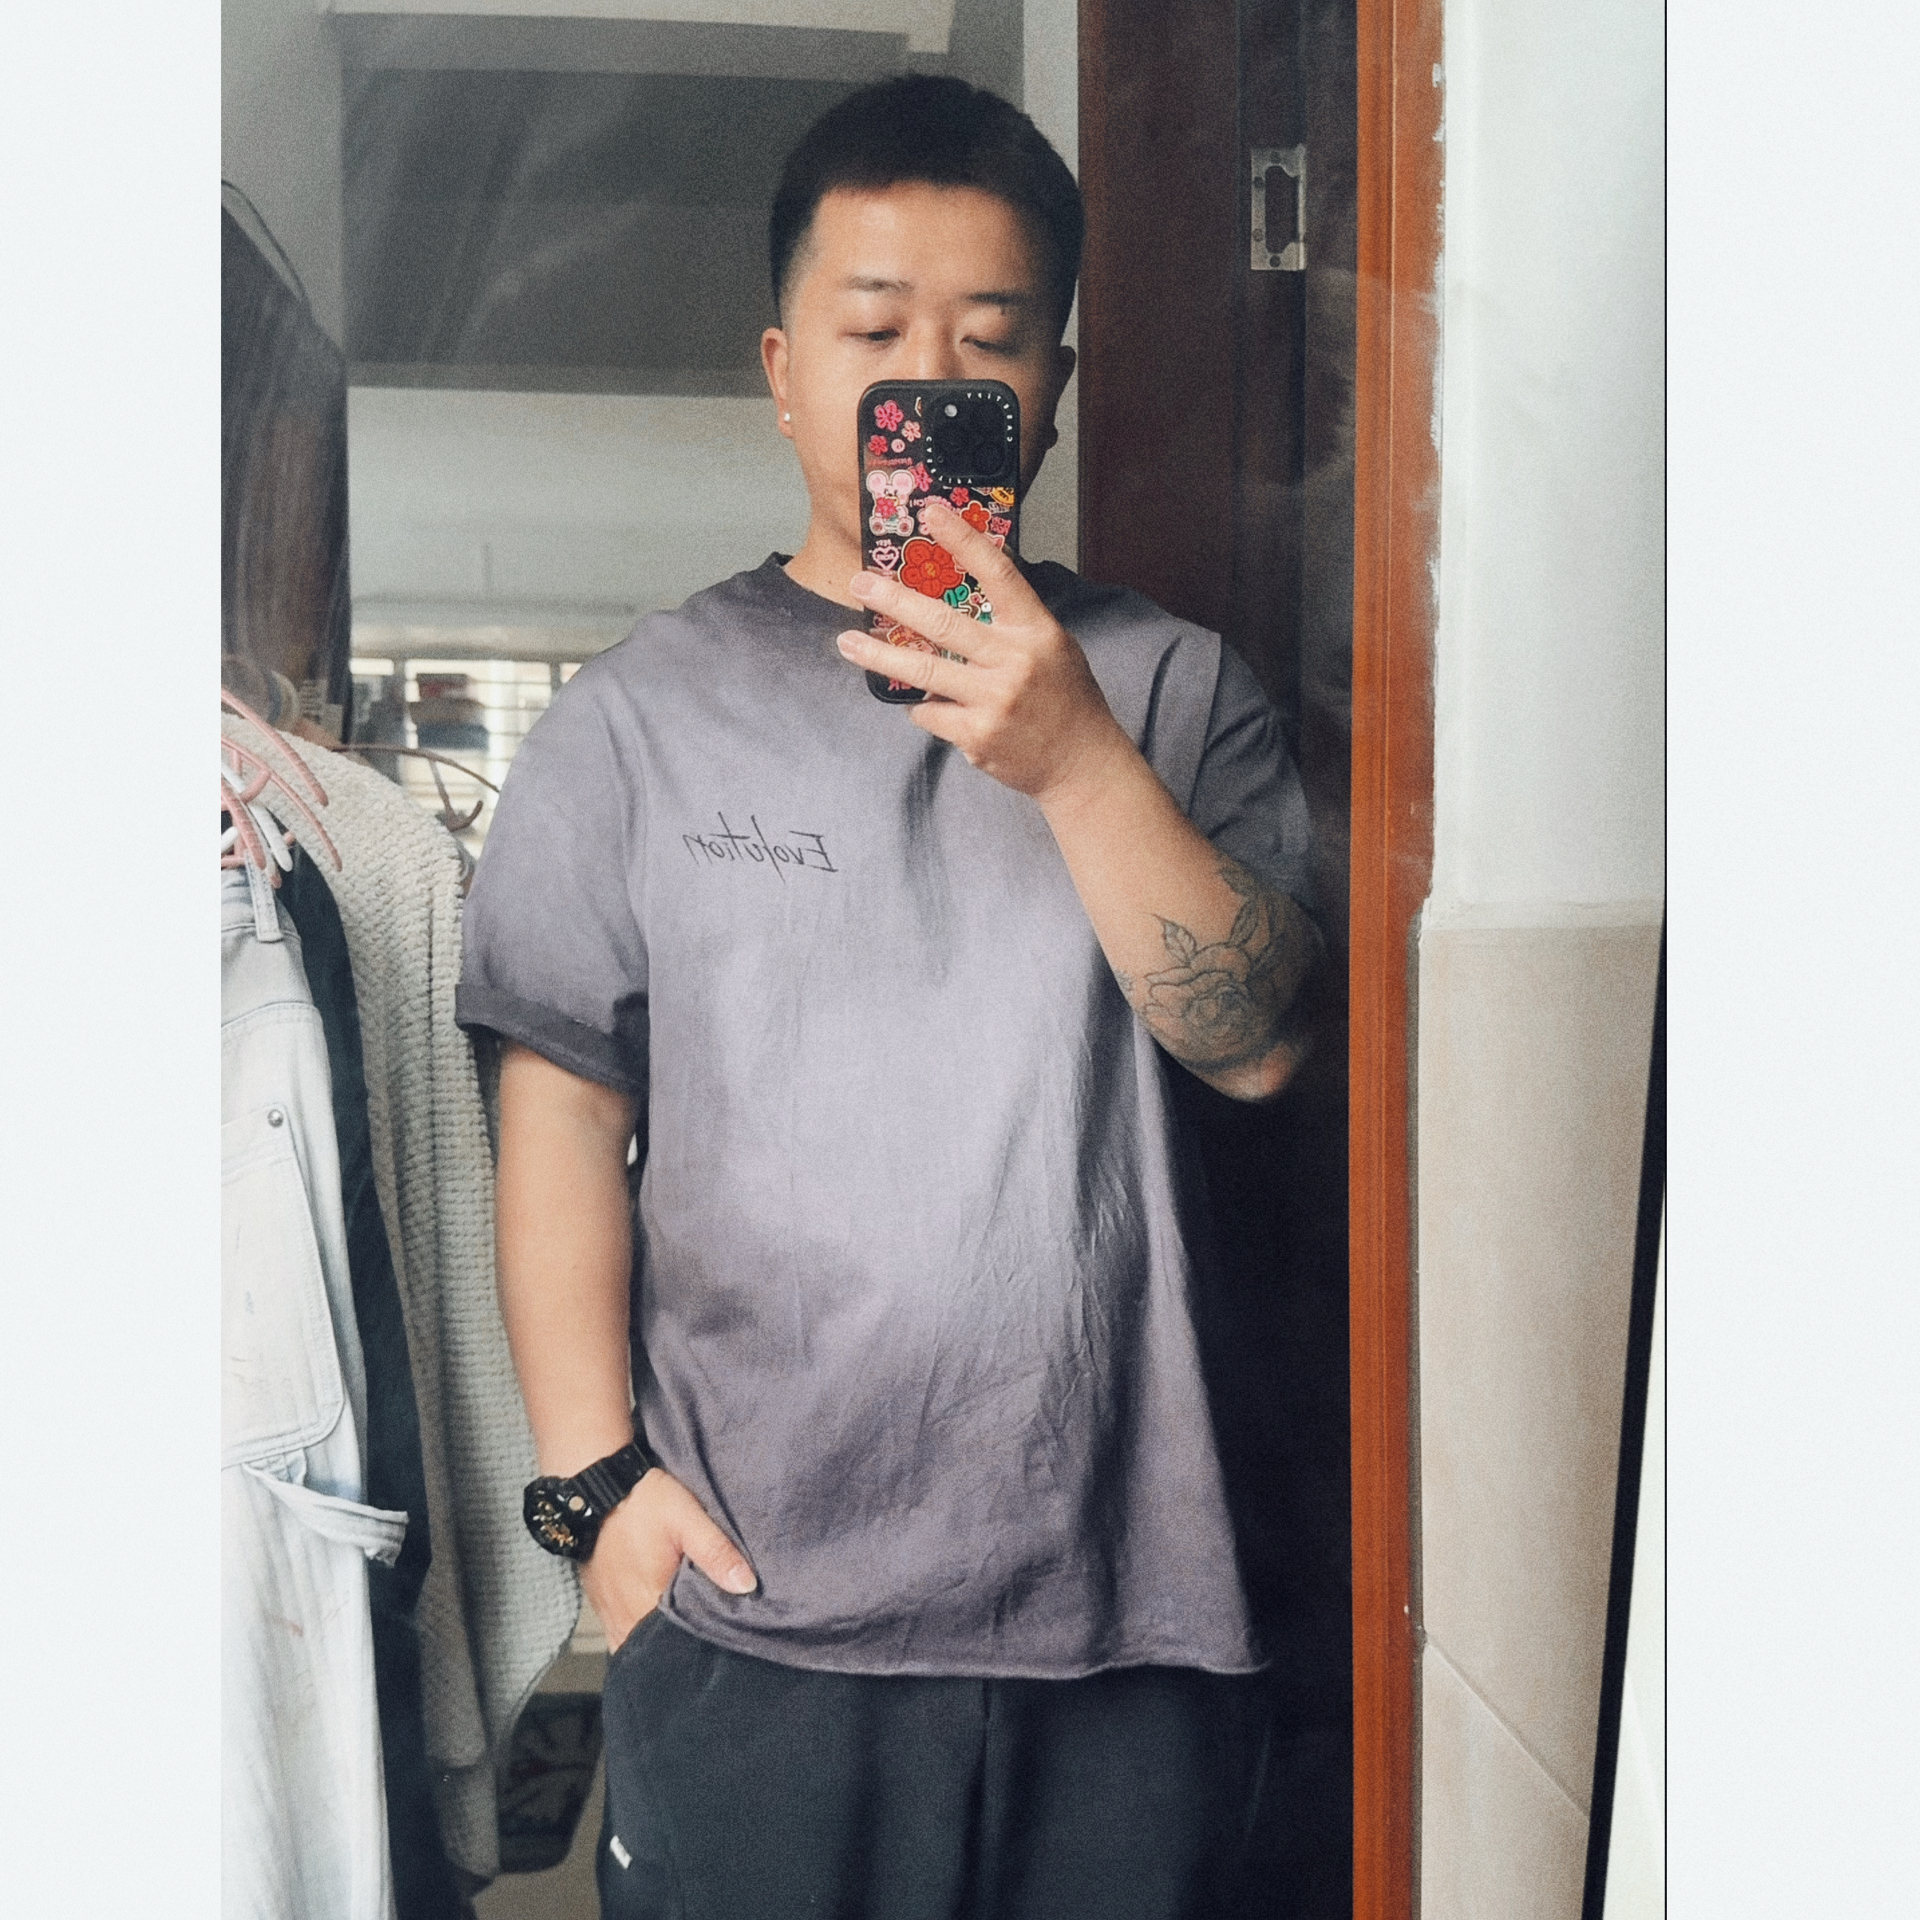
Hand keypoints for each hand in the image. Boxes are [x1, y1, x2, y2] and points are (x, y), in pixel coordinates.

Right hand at [580, 1468, 756, 1652]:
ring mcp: (607, 1610)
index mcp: (648, 1601)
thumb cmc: (642, 1501)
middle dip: (676, 1645)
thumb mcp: (686, 1519)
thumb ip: (716, 1553)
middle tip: (701, 1635)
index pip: (675, 1645)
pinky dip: (634, 1631)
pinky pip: (617, 1630)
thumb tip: (747, 1586)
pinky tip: (650, 1621)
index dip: (696, 1644)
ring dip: (652, 1639)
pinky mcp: (599, 1600)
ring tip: (677, 1630)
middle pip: (653, 1648)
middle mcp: (624, 1615)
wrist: (594, 1484)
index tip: (716, 1640)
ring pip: (632, 1642)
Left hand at [835, 499, 1132, 802]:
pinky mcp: (977, 736)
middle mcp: (1015, 661)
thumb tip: (960, 593)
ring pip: (924, 672)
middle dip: (895, 601)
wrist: (1081, 763)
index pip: (998, 573)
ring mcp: (994, 701)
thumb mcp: (1052, 646)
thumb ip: (1011, 623)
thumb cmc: (1065, 699)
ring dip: (879, 655)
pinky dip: (922, 706)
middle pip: (944, 624)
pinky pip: (930, 713)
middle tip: (860, 585)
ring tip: (847, 642)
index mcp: (1036, 631)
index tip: (932, 514)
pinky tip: (924, 704)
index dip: (963, 540)